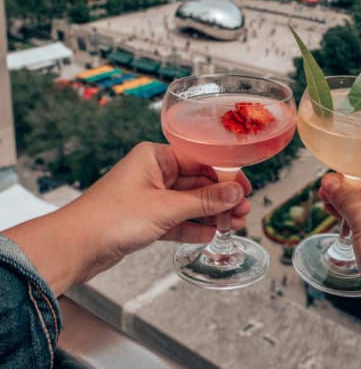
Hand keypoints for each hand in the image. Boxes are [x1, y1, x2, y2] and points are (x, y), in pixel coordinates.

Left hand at [4, 142, 250, 293]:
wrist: (73, 248)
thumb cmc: (109, 217)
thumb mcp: (165, 208)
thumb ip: (203, 201)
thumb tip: (235, 192)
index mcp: (154, 156)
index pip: (200, 160)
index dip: (225, 175)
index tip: (245, 188)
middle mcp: (152, 172)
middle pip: (196, 182)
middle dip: (221, 197)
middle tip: (243, 211)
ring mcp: (148, 196)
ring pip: (188, 203)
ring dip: (211, 214)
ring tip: (233, 225)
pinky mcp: (144, 219)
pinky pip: (176, 220)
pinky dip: (192, 227)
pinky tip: (211, 233)